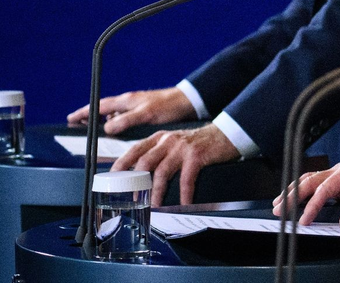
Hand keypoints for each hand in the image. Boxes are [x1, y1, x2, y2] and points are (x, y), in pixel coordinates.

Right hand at [66, 87, 196, 135]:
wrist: (188, 102)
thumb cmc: (169, 106)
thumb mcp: (146, 114)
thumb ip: (126, 121)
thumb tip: (107, 127)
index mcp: (126, 100)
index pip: (99, 105)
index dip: (84, 112)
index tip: (70, 118)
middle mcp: (129, 101)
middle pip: (103, 108)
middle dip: (89, 115)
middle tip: (76, 123)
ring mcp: (136, 105)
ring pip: (113, 112)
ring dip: (102, 119)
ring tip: (92, 127)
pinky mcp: (143, 111)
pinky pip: (123, 116)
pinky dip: (115, 122)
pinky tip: (117, 129)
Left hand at [110, 124, 237, 205]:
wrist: (227, 133)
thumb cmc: (201, 143)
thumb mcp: (175, 143)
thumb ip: (159, 153)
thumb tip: (142, 175)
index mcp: (159, 138)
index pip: (134, 151)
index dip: (121, 165)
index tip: (112, 179)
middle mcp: (168, 141)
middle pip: (144, 162)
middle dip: (135, 183)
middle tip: (132, 199)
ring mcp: (181, 148)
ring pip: (161, 172)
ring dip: (156, 192)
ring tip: (154, 206)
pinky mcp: (196, 156)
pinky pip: (186, 179)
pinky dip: (184, 194)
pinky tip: (185, 203)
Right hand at [273, 159, 339, 228]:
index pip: (325, 188)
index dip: (312, 205)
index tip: (304, 220)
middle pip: (310, 180)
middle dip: (293, 195)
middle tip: (279, 210)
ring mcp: (338, 174)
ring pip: (310, 180)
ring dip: (293, 192)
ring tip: (279, 204)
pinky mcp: (338, 181)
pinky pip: (316, 185)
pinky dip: (303, 192)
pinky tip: (294, 200)